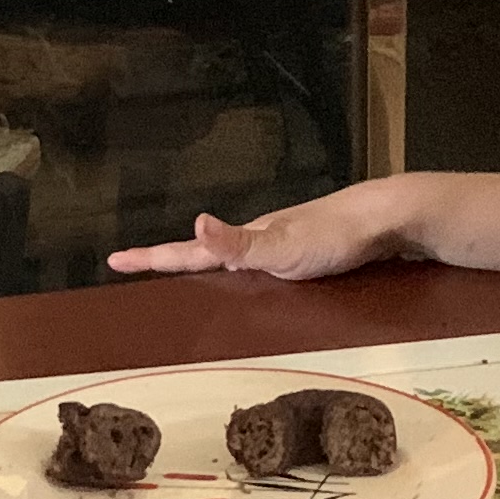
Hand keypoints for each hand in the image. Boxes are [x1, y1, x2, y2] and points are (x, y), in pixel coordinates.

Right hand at [106, 180, 417, 280]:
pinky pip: (258, 263)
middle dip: (168, 260)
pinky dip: (240, 269)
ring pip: (231, 257)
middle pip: (203, 252)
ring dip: (203, 263)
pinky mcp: (303, 253)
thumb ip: (237, 243)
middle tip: (136, 266)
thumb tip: (194, 225)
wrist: (384, 218)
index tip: (115, 259)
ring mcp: (280, 245)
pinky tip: (248, 280)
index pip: (187, 252)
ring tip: (178, 273)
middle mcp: (257, 240)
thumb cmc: (333, 236)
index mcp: (245, 242)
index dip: (152, 258)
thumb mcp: (281, 246)